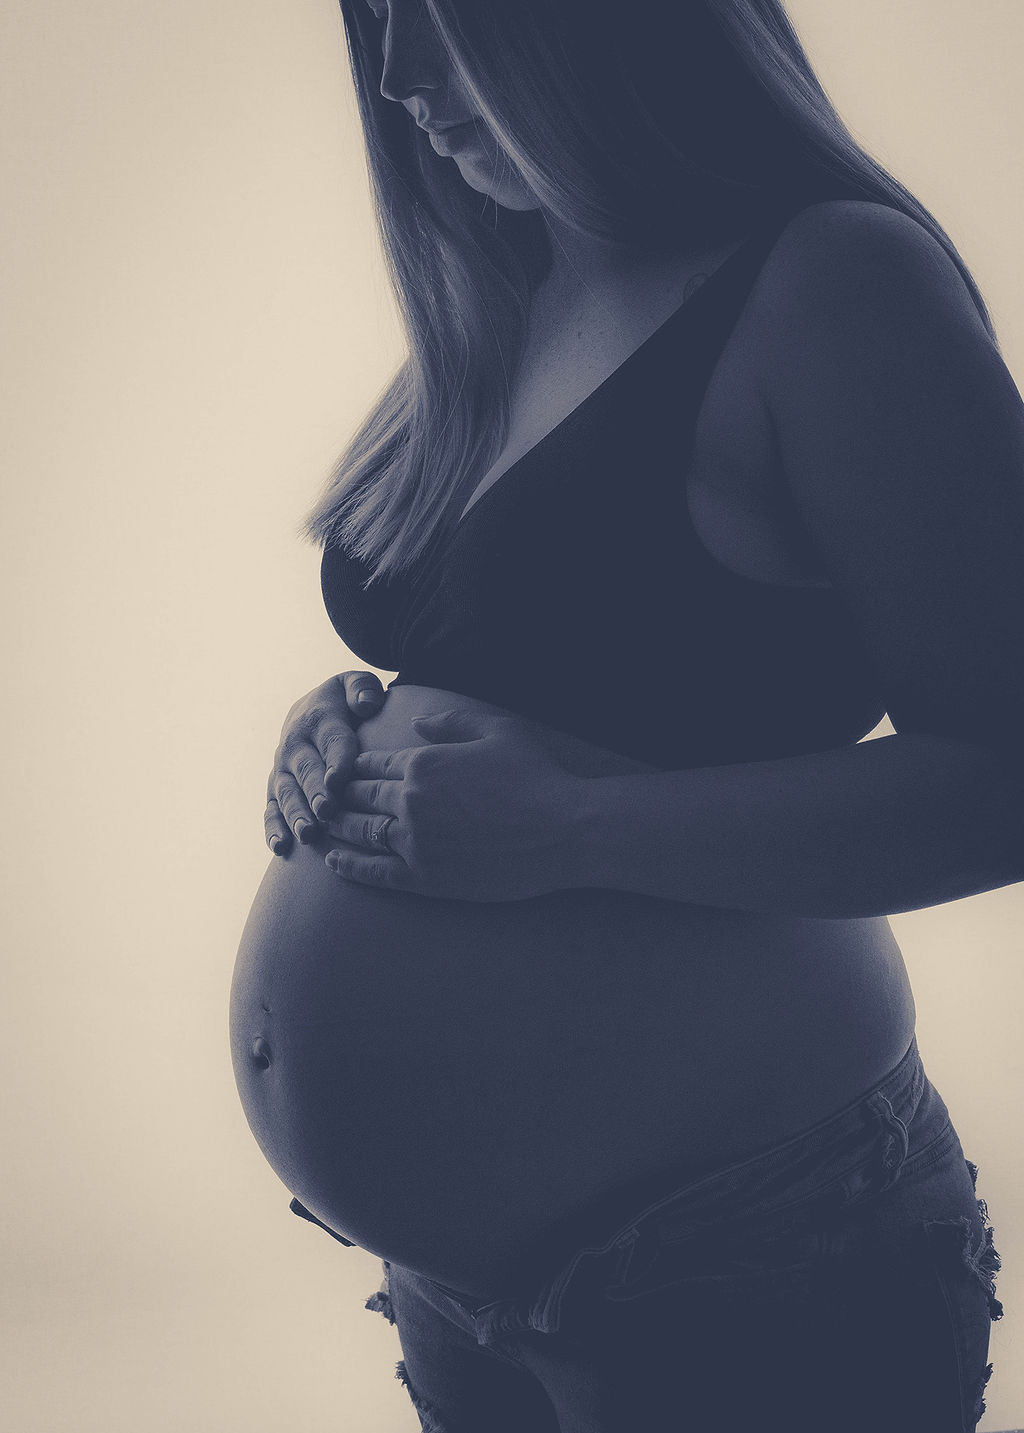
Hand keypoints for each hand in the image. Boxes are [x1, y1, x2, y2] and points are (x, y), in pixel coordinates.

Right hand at [265, 671, 385, 854]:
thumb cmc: (343, 702)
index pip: (332, 741)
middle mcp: (296, 745)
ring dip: (296, 814)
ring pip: (286, 793)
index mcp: (320, 720)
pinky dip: (273, 828)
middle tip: (327, 811)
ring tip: (308, 833)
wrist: (308, 710)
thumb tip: (367, 704)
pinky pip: (271, 808)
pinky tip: (281, 847)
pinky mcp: (275, 786)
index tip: (339, 781)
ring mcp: (283, 768)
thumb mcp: (354, 685)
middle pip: (307, 771)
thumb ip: (363, 689)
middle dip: (315, 792)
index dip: (336, 761)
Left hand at [323, 708, 584, 900]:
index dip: (353, 765)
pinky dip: (349, 866)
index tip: (344, 769)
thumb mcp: (496, 730)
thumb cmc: (536, 776)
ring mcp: (415, 841)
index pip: (370, 762)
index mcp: (422, 763)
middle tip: (322, 799)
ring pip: (358, 832)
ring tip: (321, 825)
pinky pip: (374, 872)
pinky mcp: (425, 877)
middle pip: (357, 796)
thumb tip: (414, 720)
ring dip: (335, 827)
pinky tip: (333, 861)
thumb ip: (450, 722)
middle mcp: (410, 801)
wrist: (563, 831)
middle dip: (336, 795)